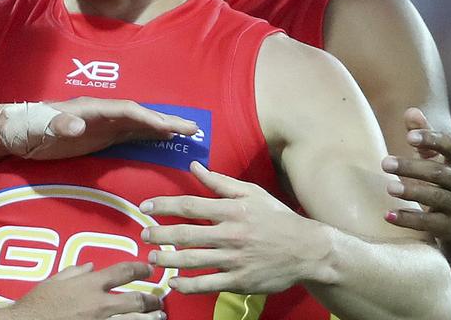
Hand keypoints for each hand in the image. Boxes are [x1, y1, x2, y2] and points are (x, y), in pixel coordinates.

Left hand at [0, 97, 198, 160]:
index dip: (147, 117)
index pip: (126, 110)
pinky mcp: (101, 136)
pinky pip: (131, 134)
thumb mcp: (41, 127)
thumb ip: (59, 125)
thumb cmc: (29, 128)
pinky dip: (150, 135)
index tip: (167, 126)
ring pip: (139, 124)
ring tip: (189, 133)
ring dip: (163, 127)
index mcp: (92, 108)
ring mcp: (103, 124)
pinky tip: (164, 140)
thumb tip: (77, 126)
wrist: (18, 132)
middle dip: (166, 120)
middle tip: (194, 127)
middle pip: (139, 114)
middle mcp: (102, 113)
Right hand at [8, 262, 164, 319]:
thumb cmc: (38, 303)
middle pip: (136, 300)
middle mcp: (99, 304)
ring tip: (159, 317)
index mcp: (89, 284)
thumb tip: (89, 266)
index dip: (140, 268)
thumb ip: (75, 272)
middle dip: (151, 299)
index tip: (149, 268)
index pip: (122, 272)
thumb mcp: (54, 281)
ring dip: (149, 318)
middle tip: (158, 299)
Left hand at [139, 162, 321, 294]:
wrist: (307, 250)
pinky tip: (174, 283)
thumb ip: (219, 182)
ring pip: (193, 260)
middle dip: (160, 234)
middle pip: (186, 234)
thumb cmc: (276, 218)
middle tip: (143, 234)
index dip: (164, 205)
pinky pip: (208, 284)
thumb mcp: (251, 193)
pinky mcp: (240, 280)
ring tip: (152, 258)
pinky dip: (188, 285)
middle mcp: (230, 234)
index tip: (145, 206)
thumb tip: (194, 166)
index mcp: (232, 210)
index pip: (190, 204)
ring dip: (168, 260)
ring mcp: (234, 259)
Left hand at [382, 107, 450, 241]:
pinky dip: (407, 219)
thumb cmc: (447, 176)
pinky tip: (387, 214)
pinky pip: (428, 223)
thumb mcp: (440, 154)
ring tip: (388, 187)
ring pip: (435, 198)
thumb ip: (424, 132)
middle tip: (384, 163)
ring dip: (411, 192)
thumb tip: (411, 112)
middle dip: (411, 167)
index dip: (431, 140)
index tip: (408, 137)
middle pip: (439, 173)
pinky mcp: (449, 227)